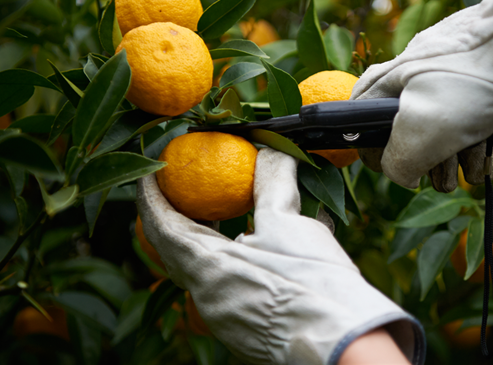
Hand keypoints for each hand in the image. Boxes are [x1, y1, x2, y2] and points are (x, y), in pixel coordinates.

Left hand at [136, 148, 423, 364]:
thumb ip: (271, 183)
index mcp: (207, 268)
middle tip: (186, 195)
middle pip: (181, 252)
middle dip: (181, 220)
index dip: (153, 197)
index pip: (163, 227)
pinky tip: (277, 249)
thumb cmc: (309, 282)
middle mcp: (208, 297)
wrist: (342, 341)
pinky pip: (239, 287)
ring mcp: (228, 318)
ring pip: (212, 271)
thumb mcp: (287, 223)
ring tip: (231, 218)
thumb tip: (270, 150)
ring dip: (215, 242)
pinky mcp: (252, 330)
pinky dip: (245, 262)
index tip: (151, 174)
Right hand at [351, 0, 492, 189]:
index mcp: (389, 81)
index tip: (399, 170)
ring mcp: (456, 78)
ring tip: (481, 146)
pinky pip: (487, 119)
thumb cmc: (464, 87)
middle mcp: (419, 76)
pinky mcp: (490, 81)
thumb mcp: (416, 136)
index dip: (375, 151)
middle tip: (448, 165)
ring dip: (471, 152)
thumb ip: (396, 165)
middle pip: (416, 135)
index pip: (359, 116)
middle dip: (437, 160)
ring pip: (455, 133)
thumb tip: (404, 175)